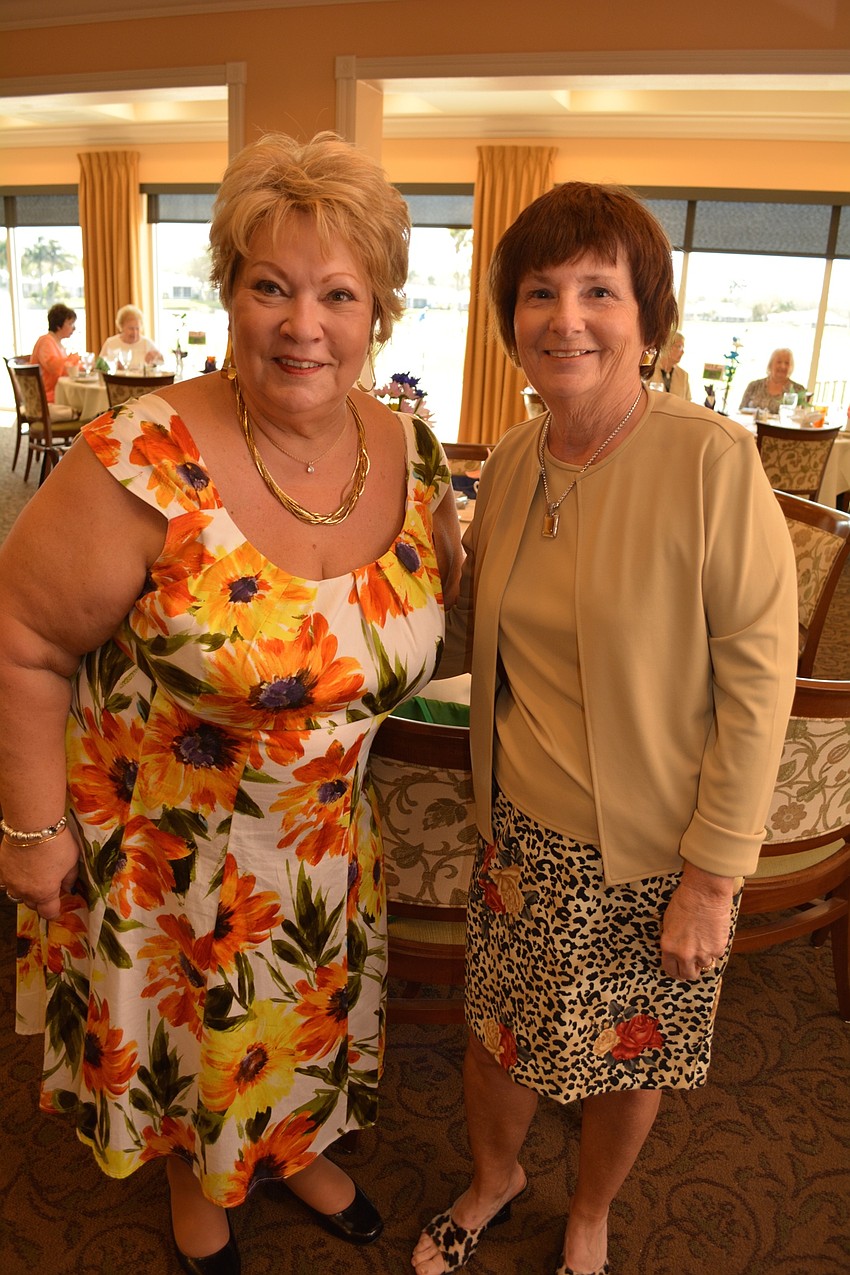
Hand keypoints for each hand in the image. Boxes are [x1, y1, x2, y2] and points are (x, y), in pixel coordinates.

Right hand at [0, 827, 80, 919]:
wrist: (32, 825)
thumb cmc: (56, 843)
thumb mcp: (72, 862)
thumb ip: (70, 878)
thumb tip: (68, 887)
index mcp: (44, 893)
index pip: (48, 912)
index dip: (54, 911)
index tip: (57, 907)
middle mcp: (25, 891)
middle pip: (32, 905)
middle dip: (41, 900)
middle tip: (49, 887)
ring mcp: (10, 881)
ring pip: (17, 894)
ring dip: (26, 891)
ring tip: (34, 878)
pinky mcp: (1, 869)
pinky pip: (6, 881)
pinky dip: (14, 879)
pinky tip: (21, 870)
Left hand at [659, 866, 734, 981]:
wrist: (704, 892)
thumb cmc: (685, 901)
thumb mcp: (669, 923)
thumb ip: (673, 941)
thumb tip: (676, 952)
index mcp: (669, 947)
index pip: (671, 970)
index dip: (676, 971)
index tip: (679, 970)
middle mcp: (685, 954)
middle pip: (689, 975)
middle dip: (691, 970)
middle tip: (693, 964)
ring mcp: (703, 954)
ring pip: (705, 965)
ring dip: (704, 957)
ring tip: (704, 941)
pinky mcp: (718, 949)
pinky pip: (716, 955)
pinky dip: (715, 948)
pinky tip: (712, 934)